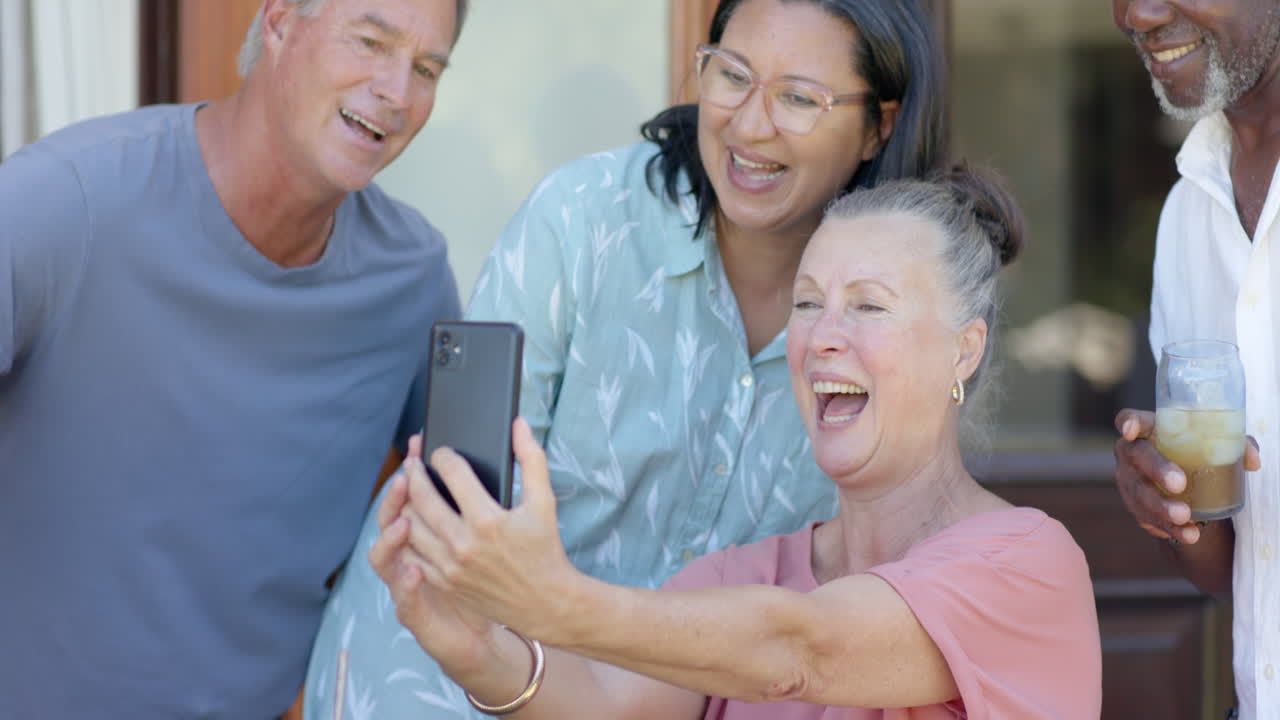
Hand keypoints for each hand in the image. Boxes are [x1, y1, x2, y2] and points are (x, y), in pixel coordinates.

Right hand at [369, 461, 497, 678]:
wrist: (507, 617)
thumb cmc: (494, 570)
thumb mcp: (486, 532)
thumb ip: (480, 497)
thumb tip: (500, 447)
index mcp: (428, 532)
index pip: (409, 497)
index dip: (410, 471)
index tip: (420, 447)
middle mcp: (411, 555)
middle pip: (391, 520)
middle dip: (395, 497)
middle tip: (407, 473)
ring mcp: (408, 583)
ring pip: (385, 557)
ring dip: (392, 539)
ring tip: (404, 522)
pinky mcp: (415, 611)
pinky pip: (404, 598)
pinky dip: (406, 583)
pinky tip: (415, 571)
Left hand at [399, 417, 579, 641]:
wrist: (544, 601)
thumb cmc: (544, 547)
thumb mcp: (543, 501)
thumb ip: (531, 458)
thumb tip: (518, 424)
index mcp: (487, 519)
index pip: (452, 473)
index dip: (443, 456)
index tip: (441, 452)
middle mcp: (464, 542)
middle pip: (423, 496)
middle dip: (414, 473)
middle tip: (413, 462)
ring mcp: (450, 565)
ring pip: (410, 524)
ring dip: (405, 502)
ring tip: (408, 489)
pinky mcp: (444, 581)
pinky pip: (412, 553)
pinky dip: (406, 534)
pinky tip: (409, 521)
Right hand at [1114, 409, 1260, 543]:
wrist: (1186, 487)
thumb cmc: (1198, 455)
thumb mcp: (1218, 444)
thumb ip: (1237, 445)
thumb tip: (1251, 461)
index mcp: (1150, 430)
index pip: (1130, 419)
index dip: (1128, 423)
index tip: (1131, 431)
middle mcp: (1132, 454)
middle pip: (1137, 457)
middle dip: (1157, 470)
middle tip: (1179, 484)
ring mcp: (1130, 481)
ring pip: (1140, 493)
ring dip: (1161, 506)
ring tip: (1185, 516)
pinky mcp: (1135, 507)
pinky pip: (1149, 519)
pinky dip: (1171, 528)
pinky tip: (1189, 533)